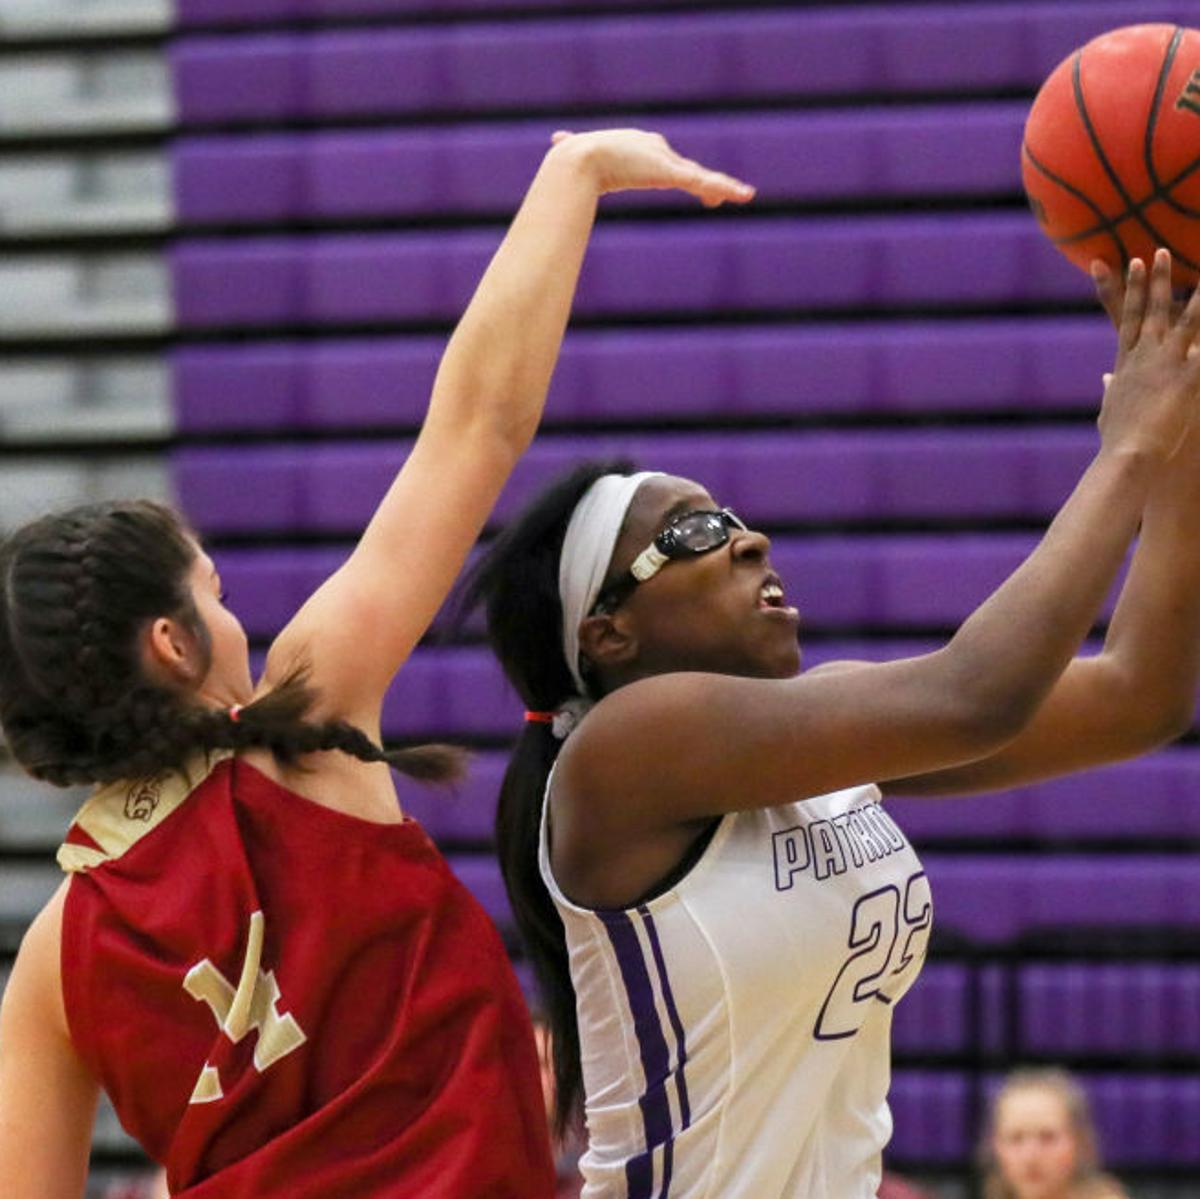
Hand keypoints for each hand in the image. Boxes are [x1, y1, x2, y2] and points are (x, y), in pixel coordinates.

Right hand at [548, 128, 754, 207]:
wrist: (579, 160)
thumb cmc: (576, 159)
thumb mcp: (579, 154)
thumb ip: (573, 150)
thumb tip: (557, 141)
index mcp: (641, 147)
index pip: (667, 163)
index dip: (679, 174)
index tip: (691, 184)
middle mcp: (657, 149)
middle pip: (687, 170)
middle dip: (703, 184)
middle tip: (715, 198)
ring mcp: (665, 161)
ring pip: (700, 176)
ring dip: (721, 187)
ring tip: (743, 196)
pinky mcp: (669, 172)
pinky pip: (702, 181)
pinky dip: (724, 187)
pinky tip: (744, 195)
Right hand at [1097, 249, 1199, 462]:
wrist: (1127, 456)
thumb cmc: (1118, 440)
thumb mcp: (1110, 412)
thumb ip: (1111, 391)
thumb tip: (1108, 380)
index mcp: (1125, 363)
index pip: (1125, 317)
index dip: (1127, 288)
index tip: (1130, 263)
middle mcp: (1143, 357)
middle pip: (1150, 310)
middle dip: (1156, 280)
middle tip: (1159, 251)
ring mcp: (1165, 365)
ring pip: (1186, 321)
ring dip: (1197, 295)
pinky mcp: (1187, 380)